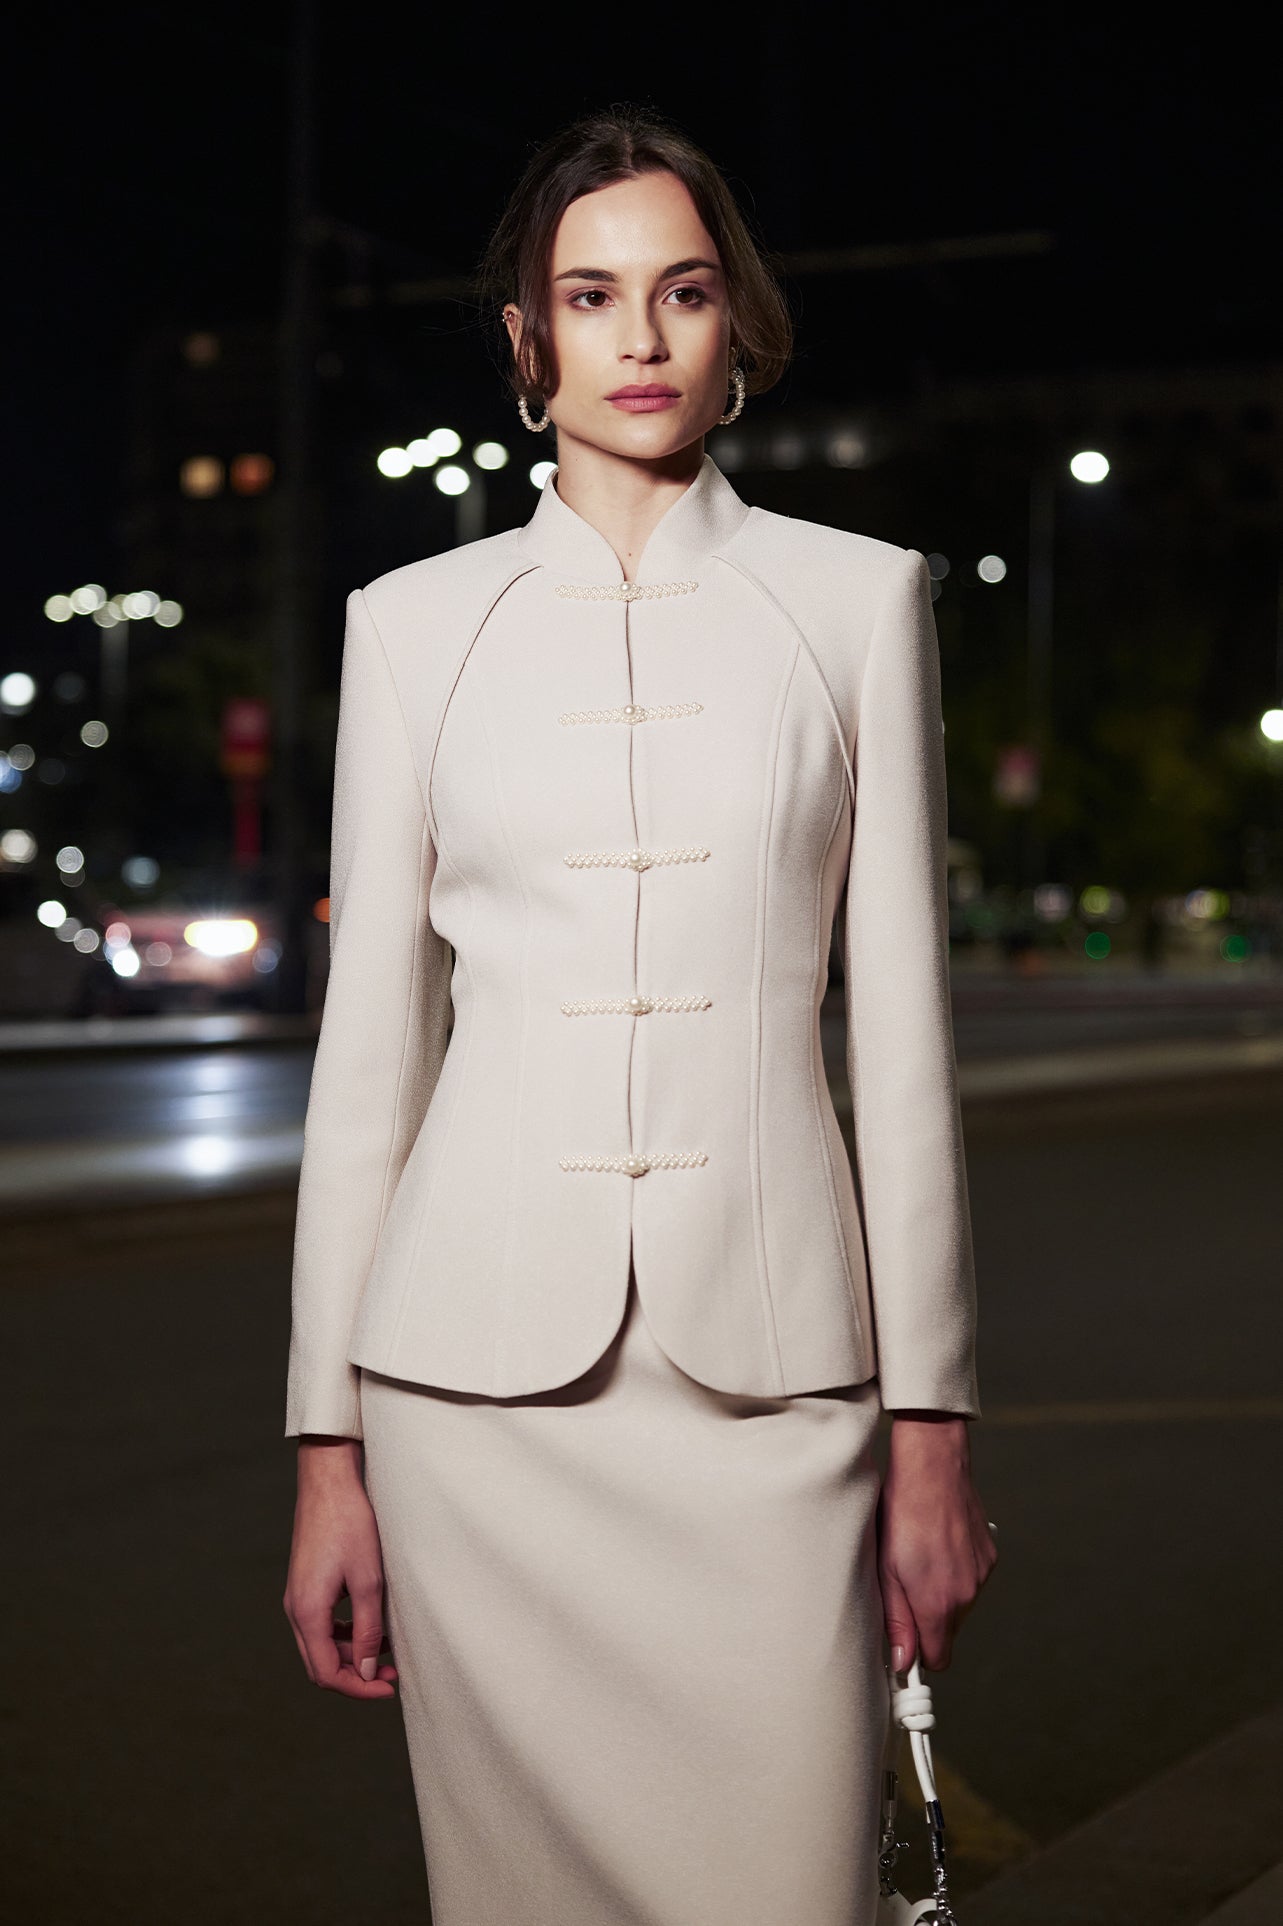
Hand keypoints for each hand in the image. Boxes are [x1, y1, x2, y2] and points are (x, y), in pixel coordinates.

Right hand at [283, 1439, 398, 1697]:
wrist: (328, 1483)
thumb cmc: (350, 1525)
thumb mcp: (369, 1581)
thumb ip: (367, 1629)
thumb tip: (368, 1670)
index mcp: (308, 1612)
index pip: (327, 1672)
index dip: (359, 1688)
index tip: (389, 1688)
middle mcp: (295, 1609)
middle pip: (320, 1664)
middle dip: (355, 1677)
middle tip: (392, 1676)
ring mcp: (297, 1597)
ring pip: (320, 1646)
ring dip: (350, 1656)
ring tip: (387, 1654)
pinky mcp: (305, 1585)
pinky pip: (320, 1626)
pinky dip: (343, 1635)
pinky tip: (369, 1627)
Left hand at [877, 1413, 996, 1672]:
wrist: (933, 1465)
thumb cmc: (900, 1513)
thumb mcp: (885, 1569)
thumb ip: (897, 1620)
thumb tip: (903, 1661)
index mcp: (939, 1603)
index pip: (938, 1659)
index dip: (919, 1654)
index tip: (906, 1647)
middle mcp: (968, 1594)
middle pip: (947, 1630)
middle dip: (926, 1618)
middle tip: (902, 1583)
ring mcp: (982, 1574)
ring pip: (959, 1604)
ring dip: (940, 1591)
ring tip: (918, 1556)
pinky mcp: (989, 1555)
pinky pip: (970, 1579)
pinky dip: (955, 1570)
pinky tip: (937, 1543)